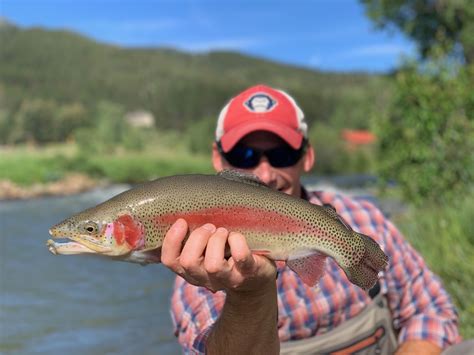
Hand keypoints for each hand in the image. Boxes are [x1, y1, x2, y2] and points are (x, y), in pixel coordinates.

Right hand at [161, 219, 276, 293]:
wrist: (256, 279)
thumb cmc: (226, 257)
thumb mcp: (204, 251)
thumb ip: (193, 239)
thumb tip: (184, 213)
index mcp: (190, 271)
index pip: (170, 261)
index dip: (171, 240)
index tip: (182, 222)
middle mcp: (205, 279)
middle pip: (188, 262)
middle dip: (198, 237)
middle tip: (210, 227)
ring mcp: (227, 279)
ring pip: (212, 265)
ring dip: (217, 240)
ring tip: (223, 232)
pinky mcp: (247, 273)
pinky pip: (240, 257)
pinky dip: (237, 241)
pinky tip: (236, 236)